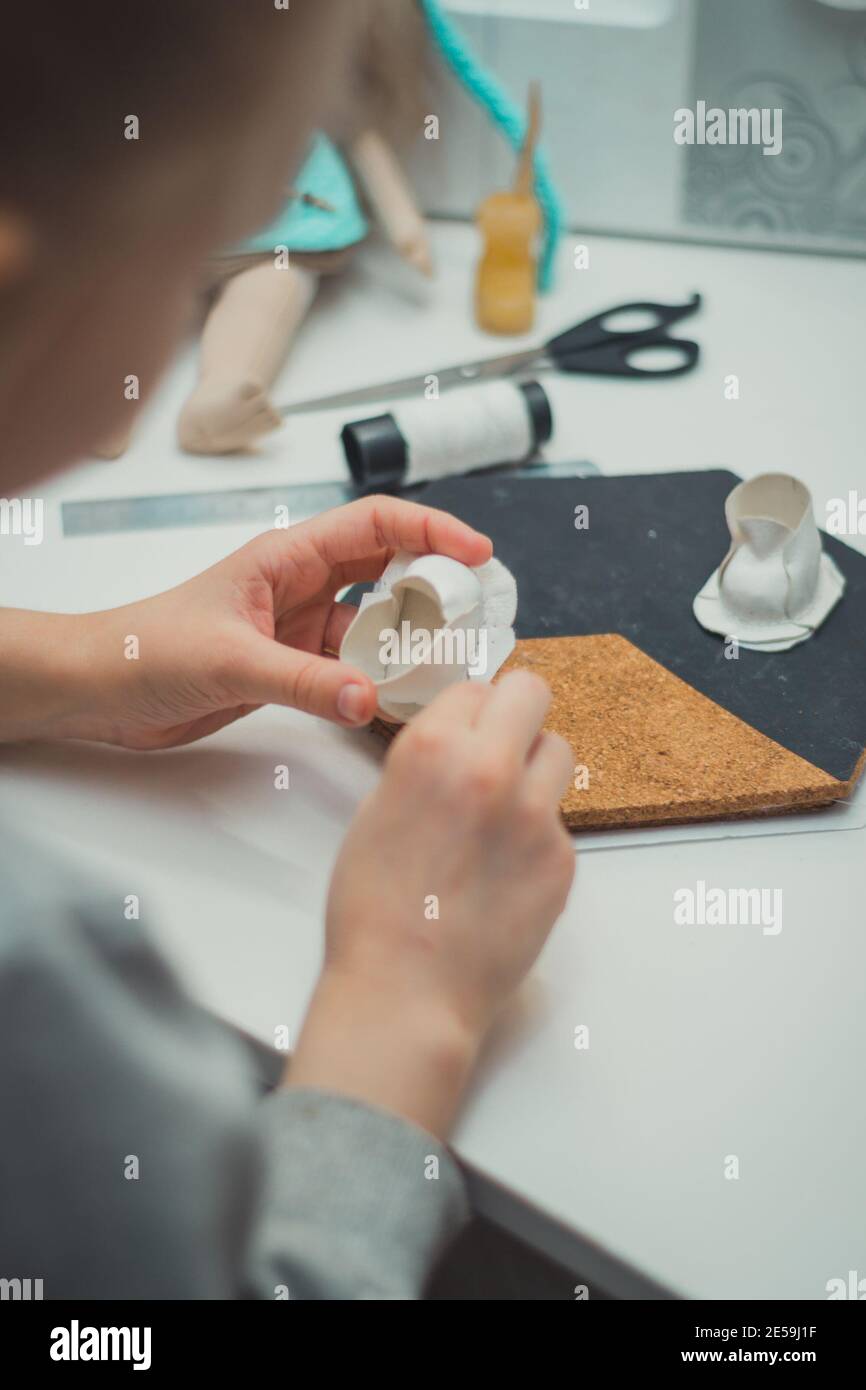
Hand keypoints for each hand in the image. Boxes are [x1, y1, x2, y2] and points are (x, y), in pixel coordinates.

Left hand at [0, 496, 490, 748]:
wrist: (102, 690)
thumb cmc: (145, 650)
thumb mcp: (230, 662)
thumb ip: (302, 682)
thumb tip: (370, 698)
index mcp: (286, 556)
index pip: (374, 524)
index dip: (432, 528)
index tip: (477, 553)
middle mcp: (300, 585)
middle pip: (389, 568)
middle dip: (436, 585)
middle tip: (479, 614)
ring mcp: (299, 627)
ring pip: (375, 624)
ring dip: (410, 641)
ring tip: (450, 664)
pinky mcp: (293, 666)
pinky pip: (353, 668)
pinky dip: (380, 682)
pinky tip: (401, 701)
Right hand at [288, 673, 575, 1137]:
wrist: (407, 992)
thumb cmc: (373, 912)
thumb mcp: (375, 811)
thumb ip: (422, 763)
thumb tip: (456, 741)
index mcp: (430, 749)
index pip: (472, 687)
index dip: (466, 710)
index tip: (464, 729)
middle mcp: (490, 769)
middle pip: (531, 691)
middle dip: (515, 710)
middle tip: (502, 741)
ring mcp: (536, 814)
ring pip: (558, 750)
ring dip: (535, 766)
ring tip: (504, 810)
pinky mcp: (563, 858)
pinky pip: (559, 819)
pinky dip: (536, 832)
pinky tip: (504, 870)